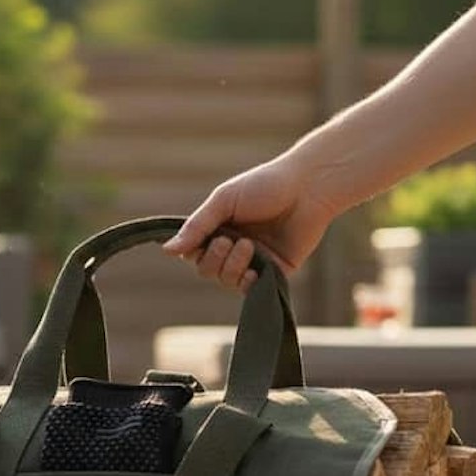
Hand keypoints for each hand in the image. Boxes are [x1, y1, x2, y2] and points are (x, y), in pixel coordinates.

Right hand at [161, 155, 338, 291]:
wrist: (308, 188)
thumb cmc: (265, 186)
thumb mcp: (223, 201)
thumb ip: (196, 227)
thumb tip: (167, 251)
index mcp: (217, 228)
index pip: (192, 251)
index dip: (192, 250)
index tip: (203, 239)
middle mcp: (232, 247)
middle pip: (206, 270)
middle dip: (214, 259)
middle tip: (228, 240)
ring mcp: (253, 261)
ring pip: (226, 281)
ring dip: (232, 267)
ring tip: (248, 245)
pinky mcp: (274, 272)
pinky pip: (250, 289)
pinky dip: (247, 282)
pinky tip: (254, 270)